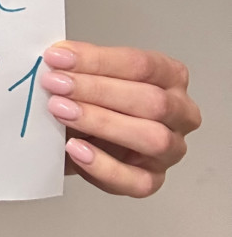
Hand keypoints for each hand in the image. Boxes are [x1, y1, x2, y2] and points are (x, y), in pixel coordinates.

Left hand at [39, 40, 200, 196]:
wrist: (79, 139)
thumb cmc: (92, 101)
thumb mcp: (88, 76)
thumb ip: (79, 65)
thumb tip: (59, 55)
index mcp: (169, 76)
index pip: (141, 64)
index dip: (98, 60)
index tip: (58, 58)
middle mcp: (180, 112)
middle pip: (151, 100)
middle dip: (98, 90)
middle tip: (56, 85)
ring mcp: (171, 150)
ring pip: (152, 138)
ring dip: (102, 123)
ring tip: (62, 112)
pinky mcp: (154, 181)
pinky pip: (137, 181)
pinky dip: (103, 166)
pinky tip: (75, 149)